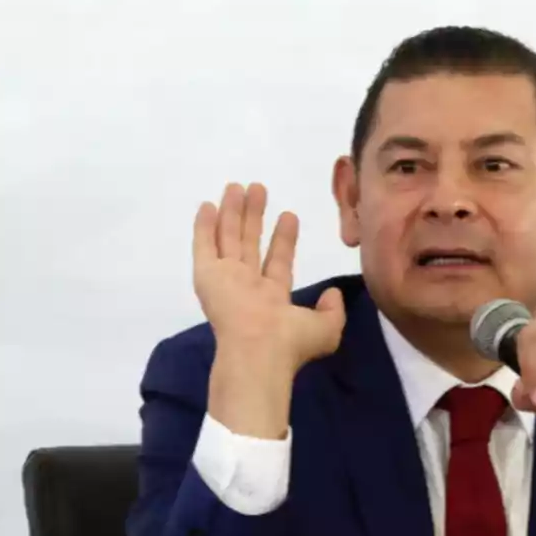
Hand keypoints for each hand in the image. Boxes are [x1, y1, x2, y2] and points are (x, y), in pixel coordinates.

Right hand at [194, 182, 345, 436]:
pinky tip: (208, 206)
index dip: (283, 238)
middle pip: (249, 243)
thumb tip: (332, 295)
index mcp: (272, 299)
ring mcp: (225, 280)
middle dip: (253, 217)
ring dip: (232, 213)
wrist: (259, 349)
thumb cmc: (291, 342)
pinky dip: (204, 227)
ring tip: (237, 186)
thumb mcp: (326, 329)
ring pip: (228, 238)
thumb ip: (332, 310)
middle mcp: (247, 287)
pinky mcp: (207, 276)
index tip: (289, 215)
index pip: (277, 261)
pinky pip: (203, 246)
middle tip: (258, 189)